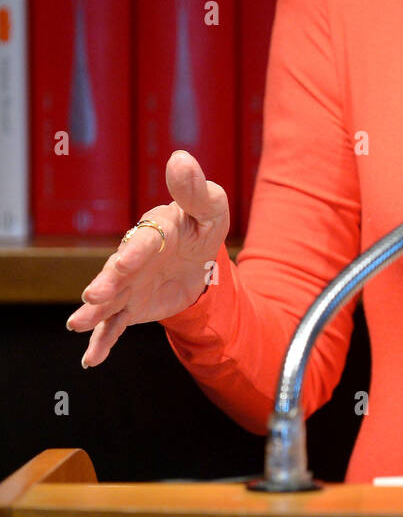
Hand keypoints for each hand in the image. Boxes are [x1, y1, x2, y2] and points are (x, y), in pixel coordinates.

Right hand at [66, 150, 229, 366]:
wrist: (198, 258)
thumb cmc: (201, 224)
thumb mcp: (209, 207)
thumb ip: (194, 188)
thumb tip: (180, 157)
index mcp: (153, 230)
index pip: (142, 242)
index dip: (134, 253)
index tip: (124, 266)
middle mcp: (133, 257)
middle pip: (117, 272)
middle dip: (106, 283)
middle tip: (94, 296)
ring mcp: (127, 284)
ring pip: (108, 300)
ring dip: (94, 311)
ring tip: (79, 323)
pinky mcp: (129, 307)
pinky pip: (113, 326)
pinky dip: (101, 342)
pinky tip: (90, 359)